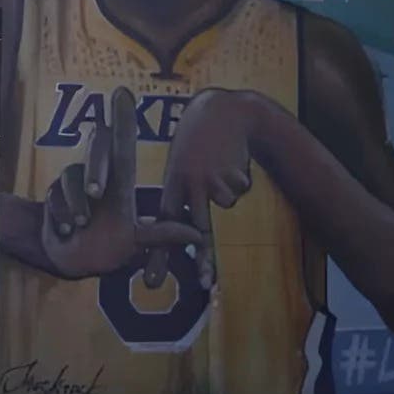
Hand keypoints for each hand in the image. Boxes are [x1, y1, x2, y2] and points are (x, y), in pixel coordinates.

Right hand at [38, 88, 199, 279]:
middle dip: (94, 167)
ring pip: (71, 177)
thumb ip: (161, 236)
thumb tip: (197, 236)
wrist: (73, 261)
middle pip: (96, 146)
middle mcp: (98, 175)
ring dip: (76, 204)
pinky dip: (60, 215)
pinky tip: (65, 230)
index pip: (123, 144)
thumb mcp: (137, 243)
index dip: (122, 117)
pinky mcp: (54, 193)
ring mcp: (74, 182)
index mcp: (121, 183)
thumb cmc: (110, 248)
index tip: (122, 92)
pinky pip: (54, 195)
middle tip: (95, 192)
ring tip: (81, 226)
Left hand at [154, 89, 261, 291]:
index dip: (159, 254)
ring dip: (231, 188)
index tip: (152, 281)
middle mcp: (189, 184)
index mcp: (172, 182)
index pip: (164, 224)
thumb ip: (185, 195)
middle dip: (203, 256)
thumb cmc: (199, 140)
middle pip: (198, 228)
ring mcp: (211, 180)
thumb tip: (191, 233)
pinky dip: (242, 176)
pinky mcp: (232, 174)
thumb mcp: (184, 164)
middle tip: (202, 282)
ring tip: (222, 162)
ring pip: (226, 203)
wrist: (223, 111)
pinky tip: (233, 157)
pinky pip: (241, 189)